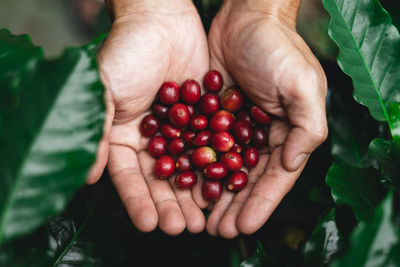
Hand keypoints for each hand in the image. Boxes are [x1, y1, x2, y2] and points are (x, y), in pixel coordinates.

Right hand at [87, 0, 209, 234]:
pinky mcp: (201, 119)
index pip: (128, 177)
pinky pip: (208, 147)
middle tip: (182, 227)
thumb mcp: (105, 89)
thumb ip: (96, 130)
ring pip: (186, 169)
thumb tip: (85, 176)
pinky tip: (223, 185)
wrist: (162, 21)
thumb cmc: (127, 51)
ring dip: (194, 194)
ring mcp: (177, 131)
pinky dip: (215, 167)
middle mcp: (149, 140)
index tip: (149, 224)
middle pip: (159, 180)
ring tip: (203, 218)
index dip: (137, 201)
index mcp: (122, 137)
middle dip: (170, 204)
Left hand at [204, 0, 327, 237]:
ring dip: (213, 195)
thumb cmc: (278, 48)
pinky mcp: (210, 115)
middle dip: (234, 206)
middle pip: (246, 179)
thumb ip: (306, 127)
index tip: (245, 227)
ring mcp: (233, 127)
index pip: (275, 177)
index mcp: (286, 133)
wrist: (246, 17)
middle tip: (218, 231)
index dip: (261, 204)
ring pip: (222, 169)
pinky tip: (184, 185)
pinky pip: (202, 146)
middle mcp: (260, 135)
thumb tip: (291, 164)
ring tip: (201, 220)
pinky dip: (194, 167)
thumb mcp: (303, 85)